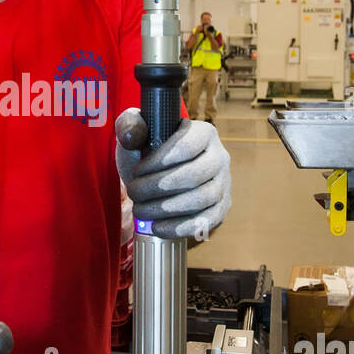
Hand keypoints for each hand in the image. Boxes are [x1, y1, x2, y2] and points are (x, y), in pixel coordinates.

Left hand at [115, 109, 230, 240]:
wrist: (159, 178)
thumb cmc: (148, 153)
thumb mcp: (137, 135)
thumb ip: (130, 126)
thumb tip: (133, 133)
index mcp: (204, 133)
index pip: (186, 146)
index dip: (158, 161)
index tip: (136, 171)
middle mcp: (219, 157)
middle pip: (193, 175)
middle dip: (157, 187)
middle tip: (133, 193)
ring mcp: (223, 184)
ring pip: (200, 199)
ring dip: (166, 209)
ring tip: (141, 210)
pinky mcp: (221, 208)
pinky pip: (206, 221)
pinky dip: (180, 227)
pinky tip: (157, 227)